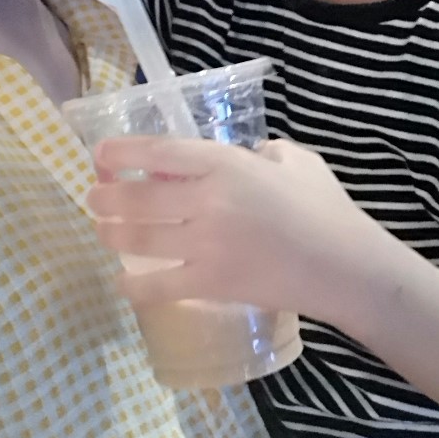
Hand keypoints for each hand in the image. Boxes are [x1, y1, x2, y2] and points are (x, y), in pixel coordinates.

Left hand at [87, 135, 378, 322]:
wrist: (345, 267)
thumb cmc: (323, 206)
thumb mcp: (292, 158)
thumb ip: (260, 151)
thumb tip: (240, 157)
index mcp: (225, 164)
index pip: (157, 153)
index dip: (121, 152)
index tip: (100, 153)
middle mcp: (207, 201)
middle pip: (137, 197)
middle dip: (105, 196)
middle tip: (93, 195)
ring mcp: (206, 245)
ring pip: (139, 237)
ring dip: (110, 232)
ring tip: (100, 228)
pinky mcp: (212, 283)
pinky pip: (159, 285)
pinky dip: (133, 285)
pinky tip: (121, 282)